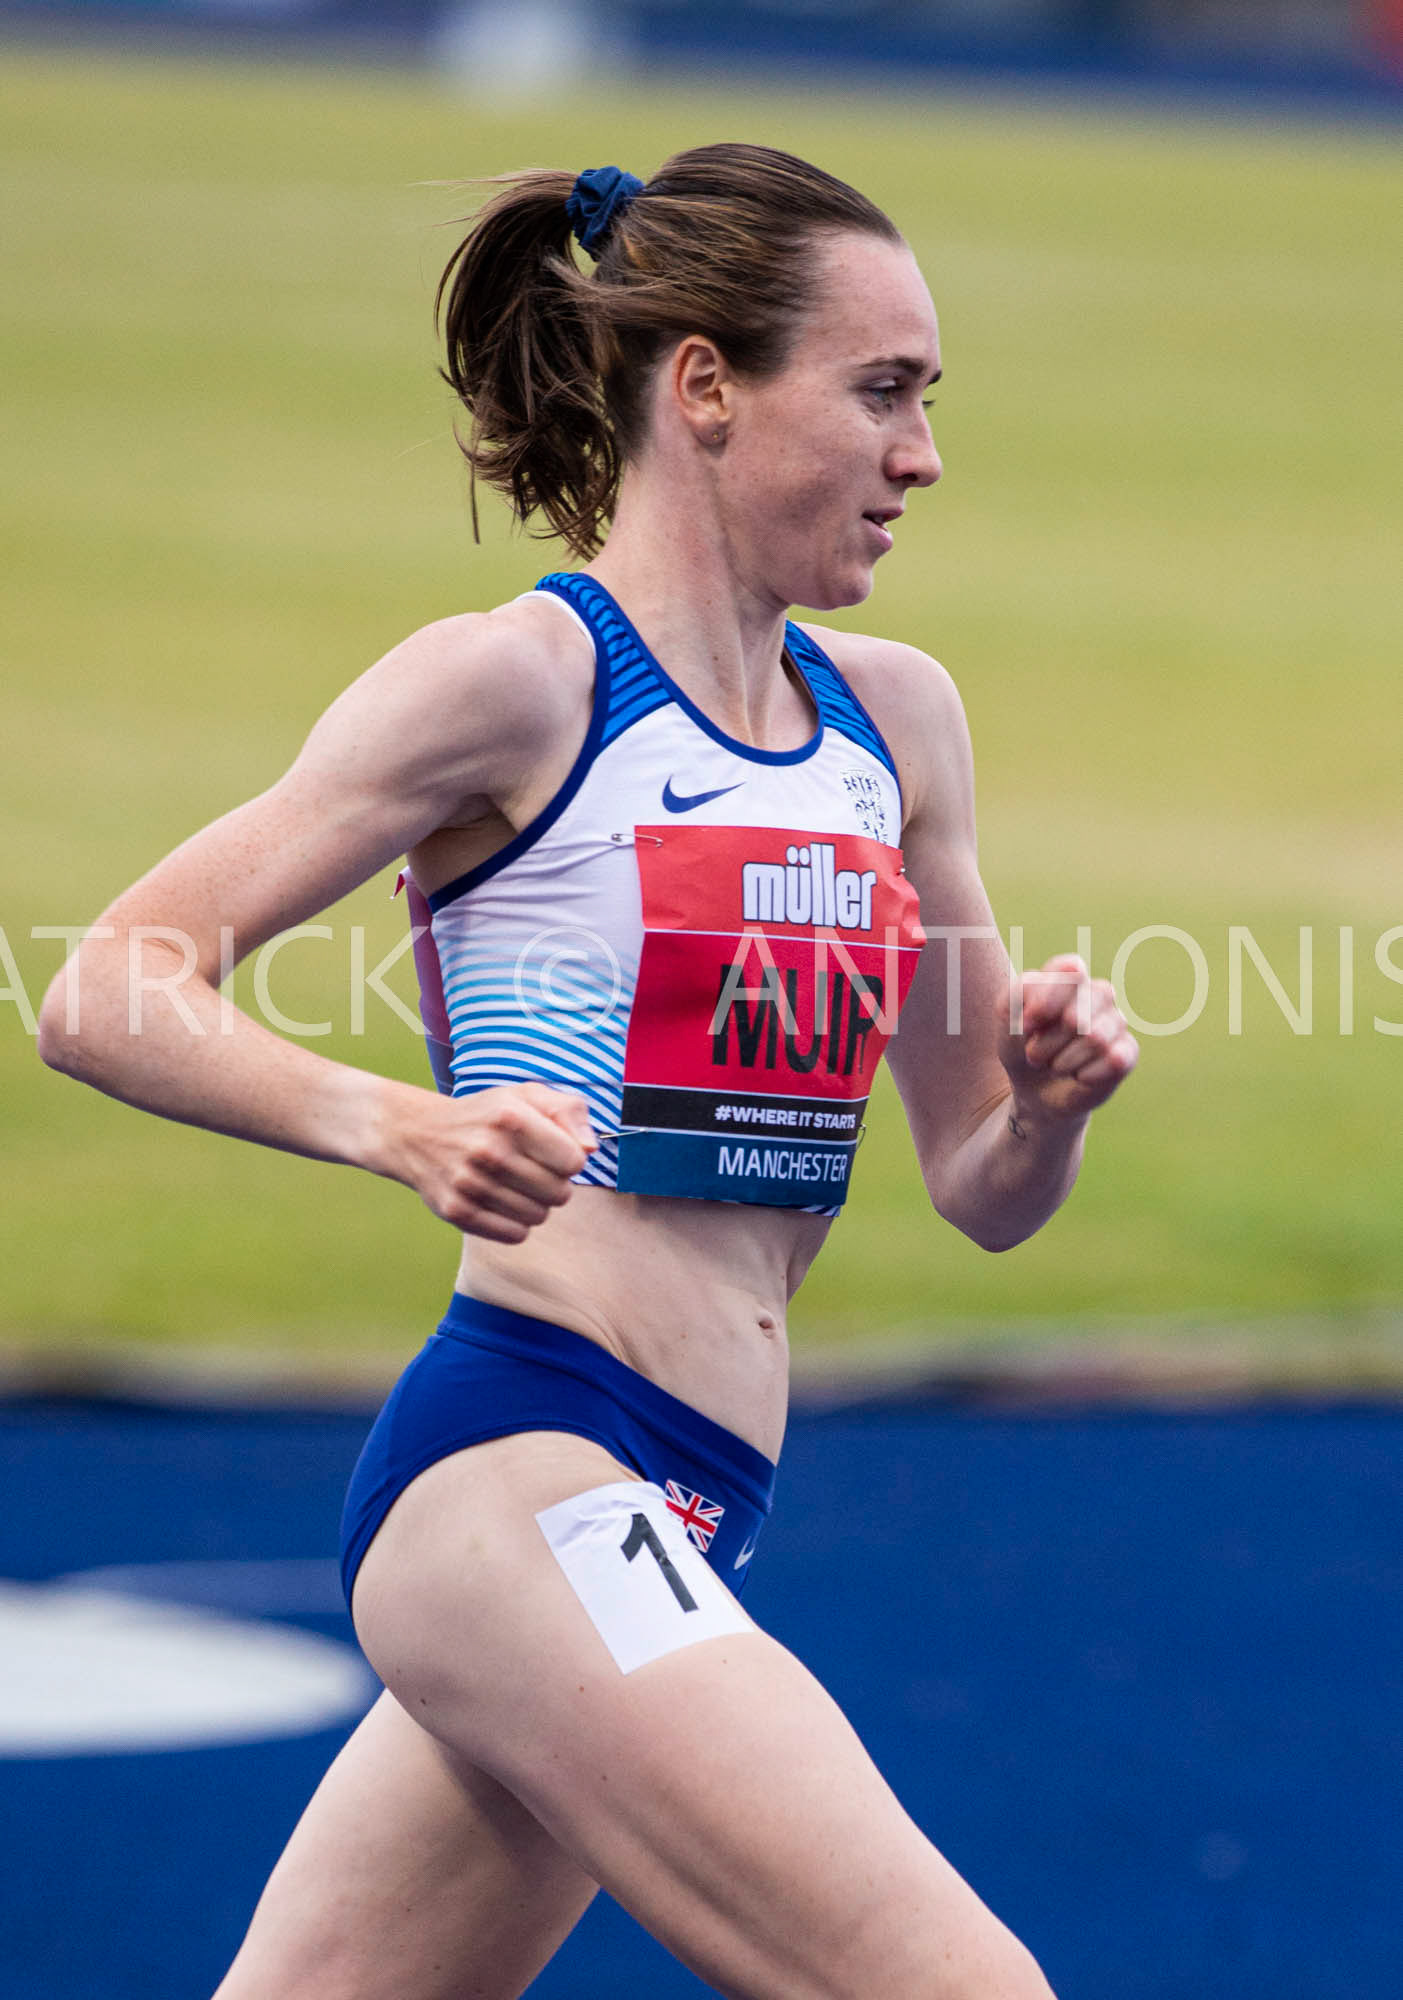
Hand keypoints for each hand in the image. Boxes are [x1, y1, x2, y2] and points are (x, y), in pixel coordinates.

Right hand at [393, 1081, 596, 1243]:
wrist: (417, 1134)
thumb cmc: (485, 1116)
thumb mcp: (525, 1096)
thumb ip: (568, 1111)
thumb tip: (590, 1149)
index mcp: (510, 1116)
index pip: (574, 1162)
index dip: (570, 1160)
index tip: (553, 1153)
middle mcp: (489, 1150)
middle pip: (560, 1193)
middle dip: (554, 1183)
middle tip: (533, 1170)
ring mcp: (469, 1183)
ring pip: (539, 1216)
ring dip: (536, 1204)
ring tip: (516, 1185)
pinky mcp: (456, 1211)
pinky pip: (515, 1234)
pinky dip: (516, 1223)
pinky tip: (502, 1202)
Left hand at [998, 953, 1137, 1122]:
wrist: (1032, 1089)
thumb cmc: (1021, 1045)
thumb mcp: (1006, 1017)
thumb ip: (1021, 994)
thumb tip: (1057, 1007)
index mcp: (1069, 978)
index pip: (1070, 970)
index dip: (1046, 1000)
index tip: (1027, 1025)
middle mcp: (1098, 994)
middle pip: (1078, 1013)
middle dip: (1048, 1041)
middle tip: (1034, 1053)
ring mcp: (1116, 1021)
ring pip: (1095, 1038)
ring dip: (1063, 1061)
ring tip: (1055, 1065)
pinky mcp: (1127, 1052)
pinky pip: (1115, 1060)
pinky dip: (1085, 1075)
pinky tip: (1078, 1076)